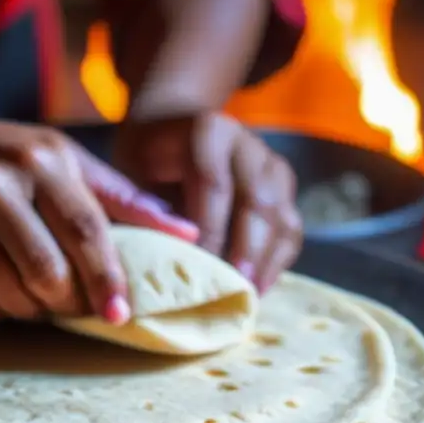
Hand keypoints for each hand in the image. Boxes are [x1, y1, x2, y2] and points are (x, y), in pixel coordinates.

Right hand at [0, 113, 197, 320]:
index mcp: (39, 158)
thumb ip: (118, 196)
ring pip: (11, 297)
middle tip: (70, 306)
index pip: (86, 229)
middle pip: (49, 274)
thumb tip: (187, 234)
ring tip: (26, 288)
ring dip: (29, 308)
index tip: (121, 314)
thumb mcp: (56, 157)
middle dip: (68, 303)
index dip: (108, 277)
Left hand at [114, 111, 302, 292]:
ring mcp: (270, 164)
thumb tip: (164, 263)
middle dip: (246, 250)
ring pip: (281, 215)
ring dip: (267, 260)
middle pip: (257, 200)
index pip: (213, 184)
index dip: (209, 229)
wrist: (169, 127)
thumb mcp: (132, 174)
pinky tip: (260, 285)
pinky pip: (291, 226)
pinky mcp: (283, 185)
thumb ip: (147, 210)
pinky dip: (278, 258)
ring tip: (249, 295)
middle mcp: (246, 143)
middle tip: (234, 289)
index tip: (198, 269)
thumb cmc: (144, 159)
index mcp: (207, 131)